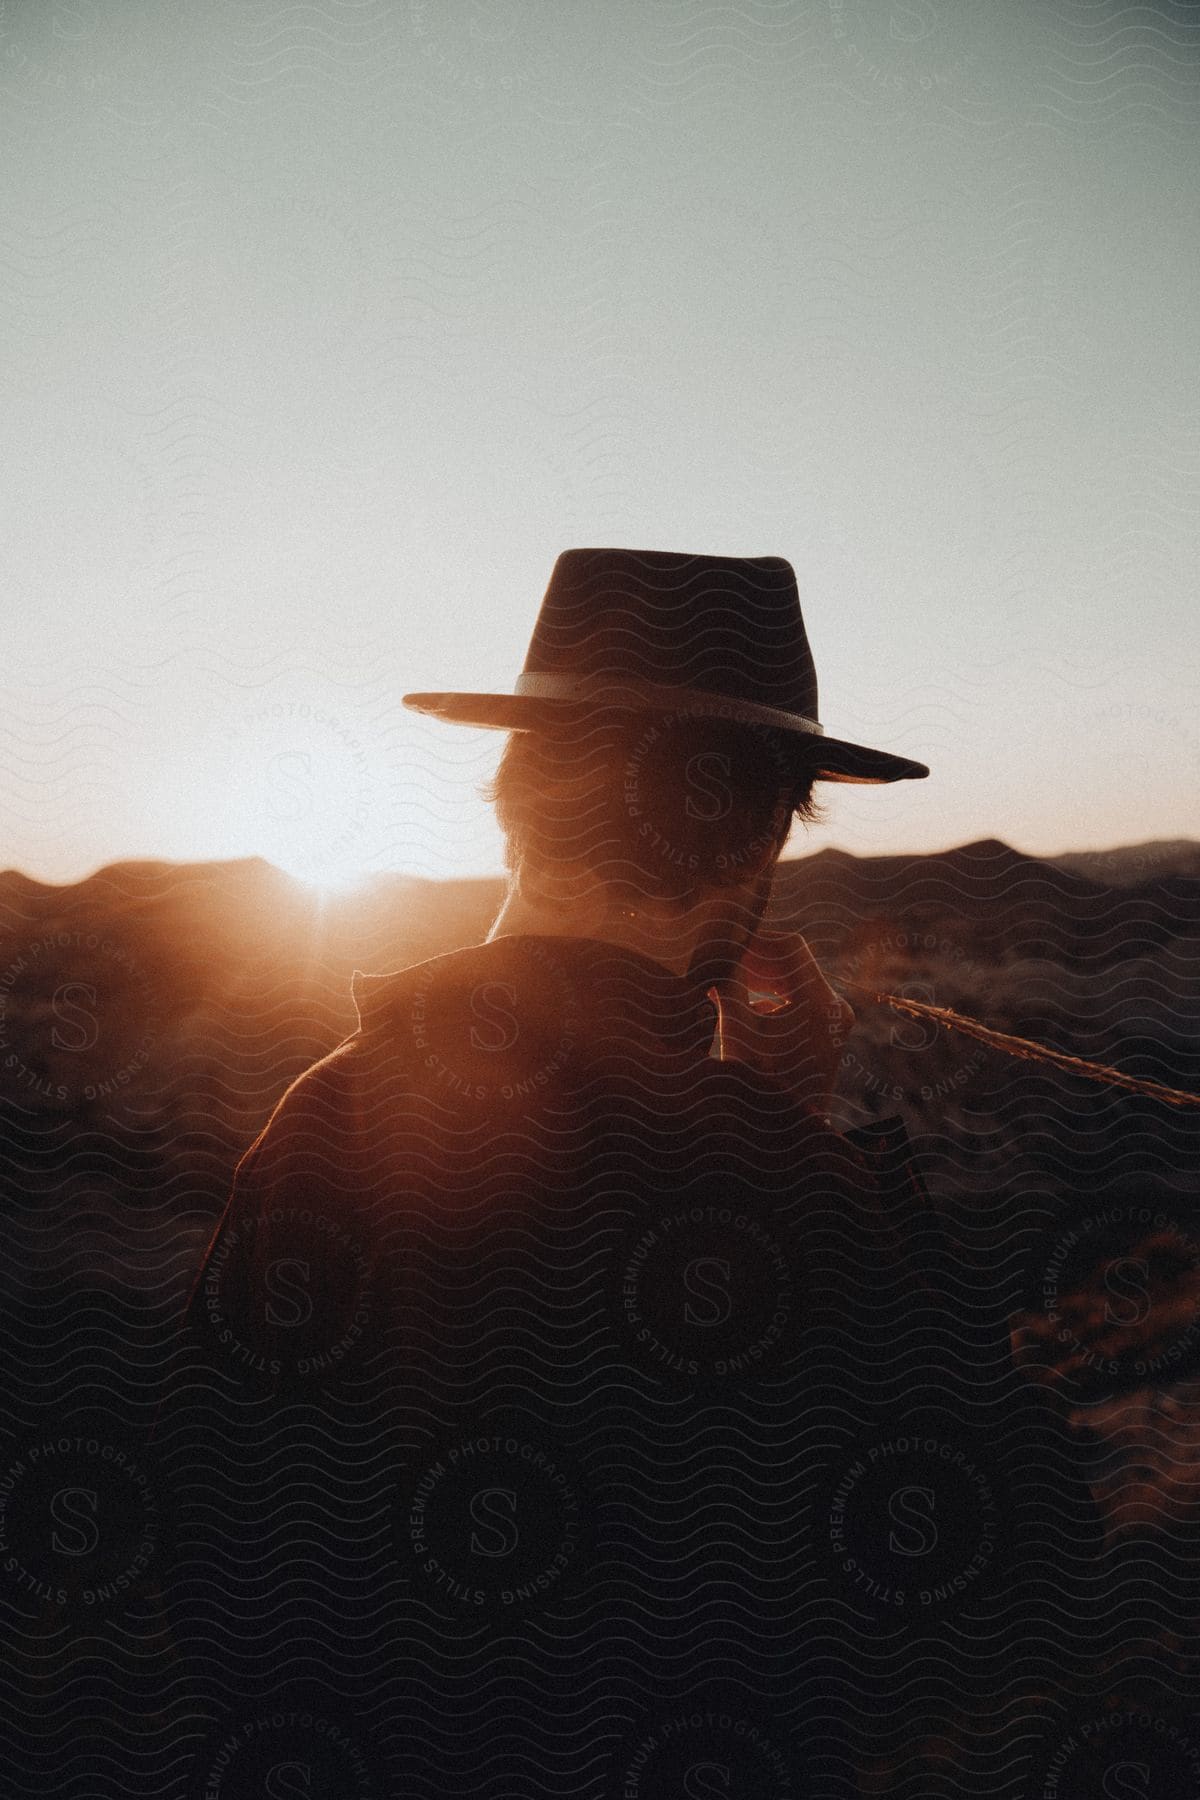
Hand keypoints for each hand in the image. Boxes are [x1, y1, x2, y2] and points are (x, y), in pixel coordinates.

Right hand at [710, 930, 854, 1118]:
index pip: (789, 947)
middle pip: (794, 963)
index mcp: (820, 1002)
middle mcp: (835, 1007)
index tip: (726, 942)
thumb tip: (716, 957)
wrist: (788, 1133)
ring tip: (726, 980)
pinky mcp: (828, 1033)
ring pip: (795, 981)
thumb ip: (728, 987)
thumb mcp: (737, 1031)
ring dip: (761, 978)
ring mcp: (835, 1021)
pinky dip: (772, 998)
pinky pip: (799, 1001)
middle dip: (755, 959)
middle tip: (721, 960)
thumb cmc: (761, 1083)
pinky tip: (742, 1004)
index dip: (756, 940)